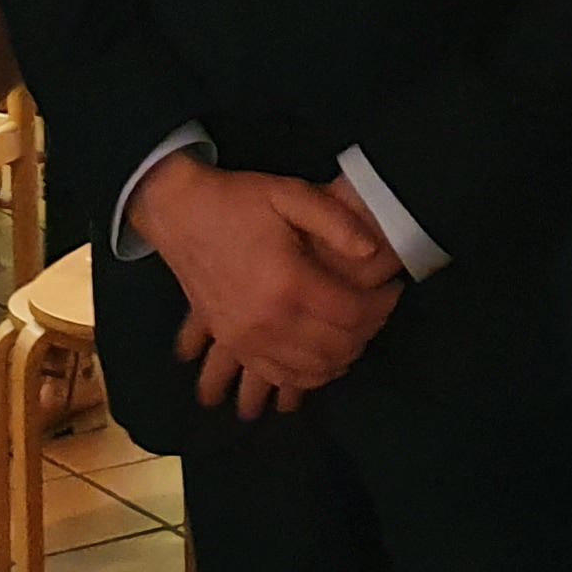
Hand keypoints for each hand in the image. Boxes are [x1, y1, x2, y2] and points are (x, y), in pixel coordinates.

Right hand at [137, 157, 399, 409]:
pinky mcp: (232, 344)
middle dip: (369, 331)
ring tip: (356, 330)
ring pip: (312, 370)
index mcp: (288, 283)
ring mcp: (246, 339)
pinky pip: (279, 376)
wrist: (178, 213)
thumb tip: (373, 254)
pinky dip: (308, 376)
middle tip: (378, 308)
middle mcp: (268, 321)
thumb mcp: (291, 194)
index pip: (353, 314)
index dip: (383, 305)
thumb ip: (337, 222)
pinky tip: (323, 359)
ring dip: (343, 357)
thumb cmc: (238, 201)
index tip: (393, 290)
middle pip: (337, 347)